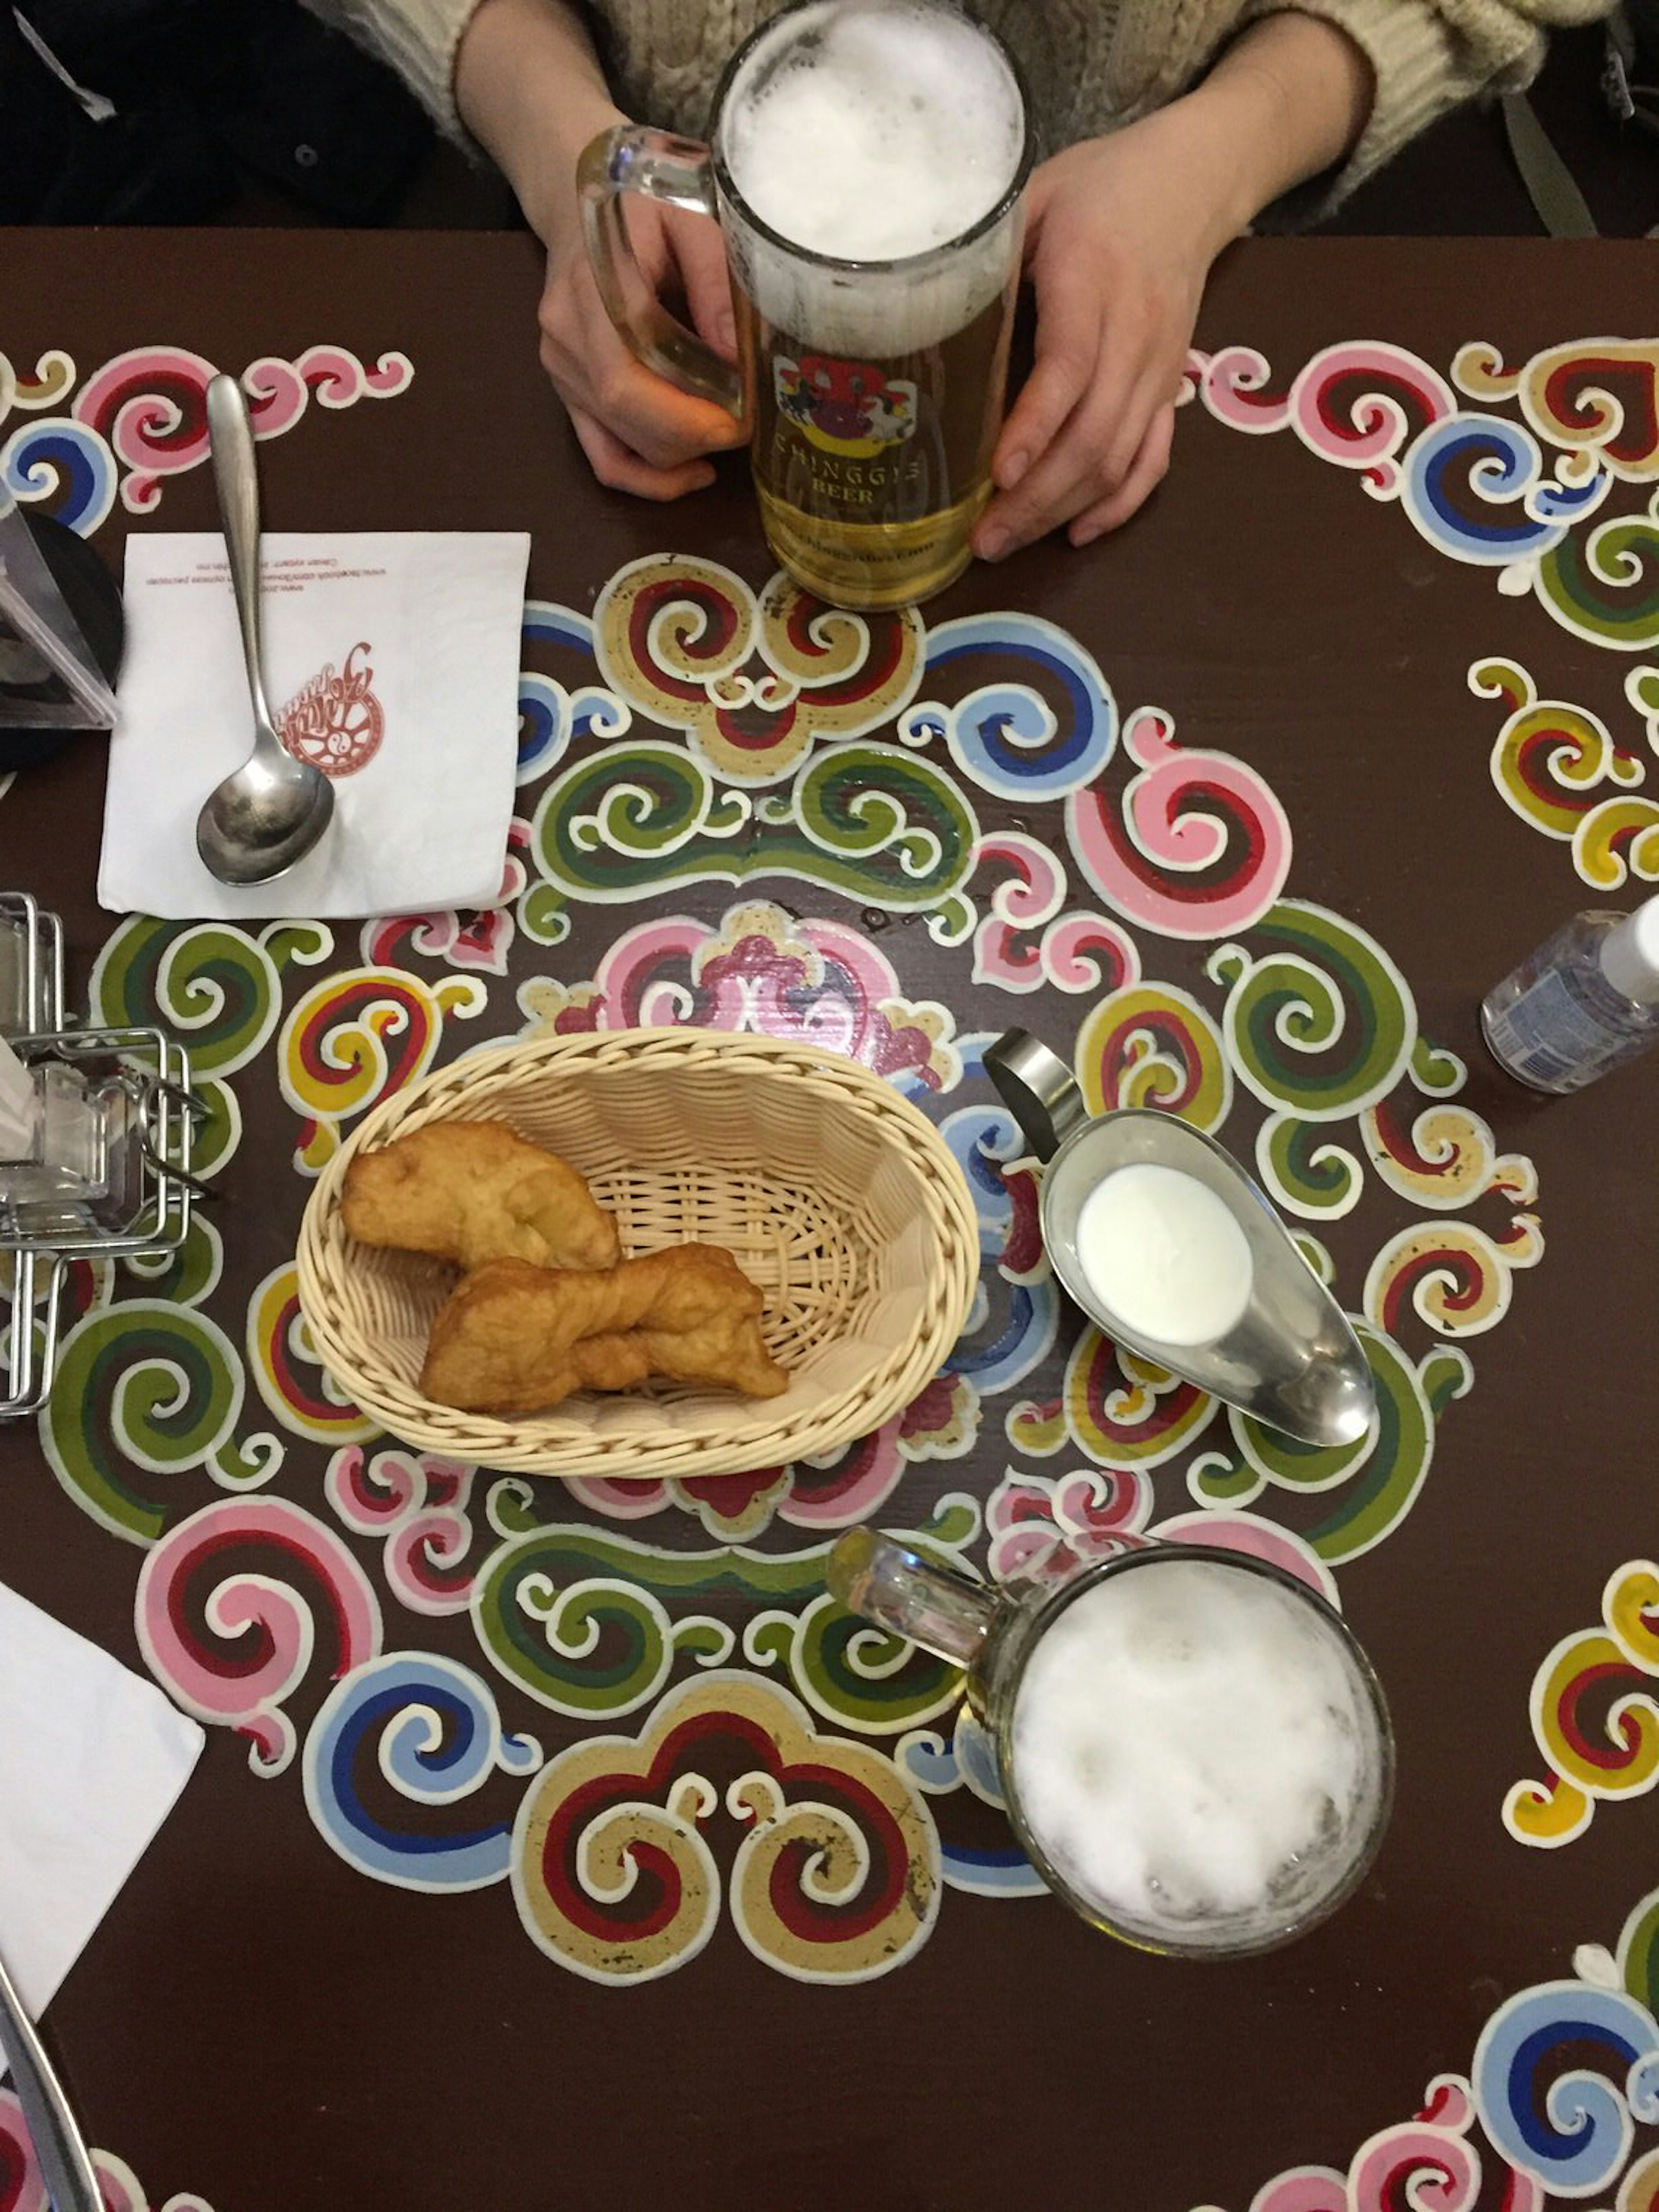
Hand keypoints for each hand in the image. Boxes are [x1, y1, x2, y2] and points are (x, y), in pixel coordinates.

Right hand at [453, 0, 746, 500]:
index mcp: (592, 291)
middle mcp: (567, 340)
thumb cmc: (641, 195)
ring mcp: (561, 370)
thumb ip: (716, 285)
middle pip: (628, 424)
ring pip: (621, 447)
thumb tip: (744, 362)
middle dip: (695, 438)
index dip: (687, 419)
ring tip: (727, 433)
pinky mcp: (568, 389)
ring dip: (679, 454)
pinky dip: (647, 476)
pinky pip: (602, 455)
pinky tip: (692, 470)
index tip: (740, 420)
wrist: (576, 183)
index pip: (627, 384)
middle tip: (750, 424)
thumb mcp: (690, 218)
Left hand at [973, 112, 1234, 561]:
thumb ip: (990, 255)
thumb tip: (924, 315)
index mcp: (1094, 280)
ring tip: (1008, 542)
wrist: (1193, 178)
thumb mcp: (1034, 198)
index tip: (996, 475)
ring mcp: (1159, 367)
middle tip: (982, 539)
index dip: (1034, 427)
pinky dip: (1119, 504)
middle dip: (1036, 497)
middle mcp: (1135, 333)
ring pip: (1119, 457)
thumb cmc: (1099, 187)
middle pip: (1094, 434)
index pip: (1069, 368)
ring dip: (1063, 510)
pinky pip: (1154, 458)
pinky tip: (1078, 533)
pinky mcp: (1172, 386)